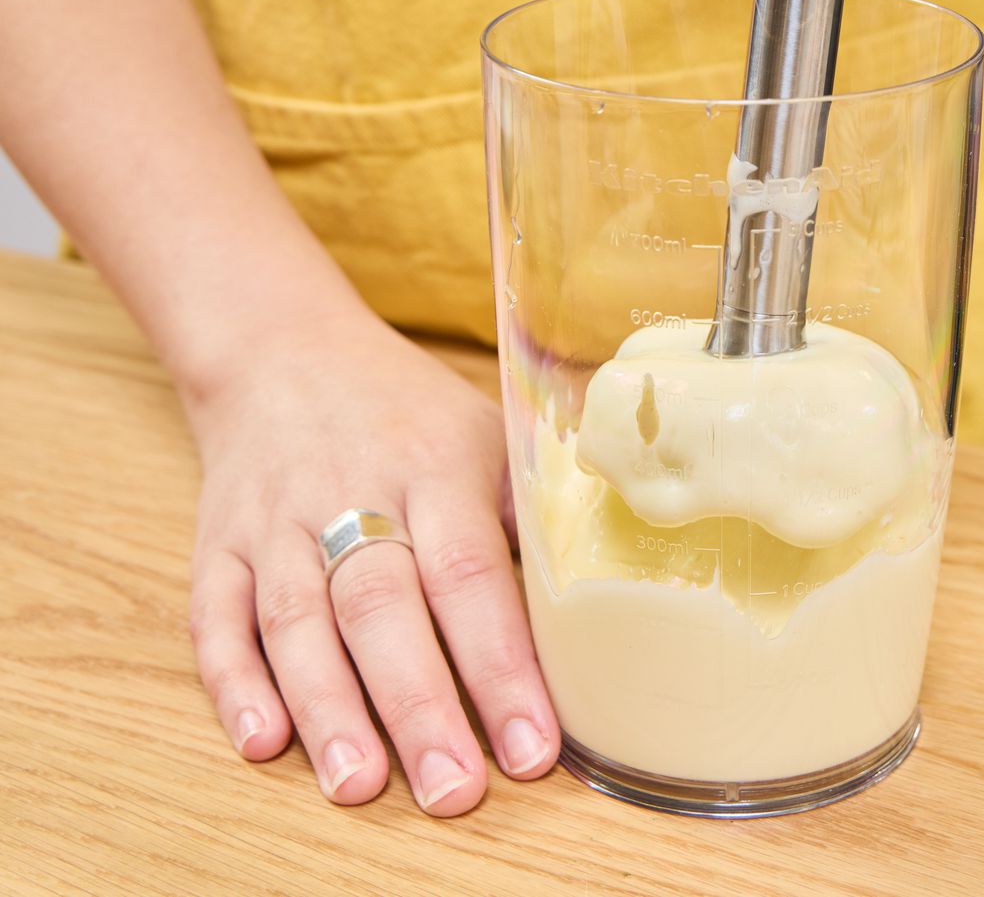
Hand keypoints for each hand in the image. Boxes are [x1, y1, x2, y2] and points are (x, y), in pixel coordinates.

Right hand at [183, 308, 558, 815]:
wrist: (284, 351)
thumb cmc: (410, 414)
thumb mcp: (488, 434)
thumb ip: (532, 516)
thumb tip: (605, 610)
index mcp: (436, 467)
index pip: (470, 574)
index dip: (500, 663)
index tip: (531, 744)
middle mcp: (352, 493)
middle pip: (381, 608)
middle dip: (418, 707)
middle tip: (453, 792)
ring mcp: (277, 521)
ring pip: (297, 621)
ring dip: (328, 709)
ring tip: (360, 786)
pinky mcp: (221, 544)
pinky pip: (217, 616)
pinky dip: (234, 682)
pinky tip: (262, 742)